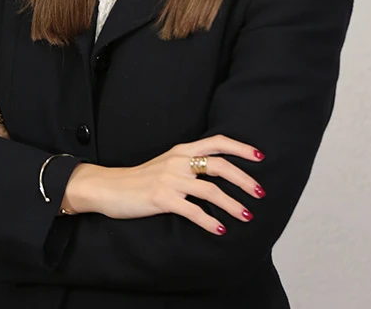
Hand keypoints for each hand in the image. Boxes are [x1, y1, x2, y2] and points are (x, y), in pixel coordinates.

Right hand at [64, 135, 265, 233]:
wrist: (109, 187)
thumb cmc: (141, 179)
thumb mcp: (167, 164)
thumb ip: (189, 164)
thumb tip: (219, 173)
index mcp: (181, 150)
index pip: (217, 142)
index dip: (240, 148)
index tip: (260, 156)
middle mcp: (178, 161)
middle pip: (220, 165)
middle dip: (244, 179)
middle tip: (260, 192)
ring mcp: (170, 180)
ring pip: (211, 190)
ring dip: (233, 204)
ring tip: (247, 216)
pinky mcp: (161, 198)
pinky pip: (192, 211)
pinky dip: (209, 221)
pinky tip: (220, 230)